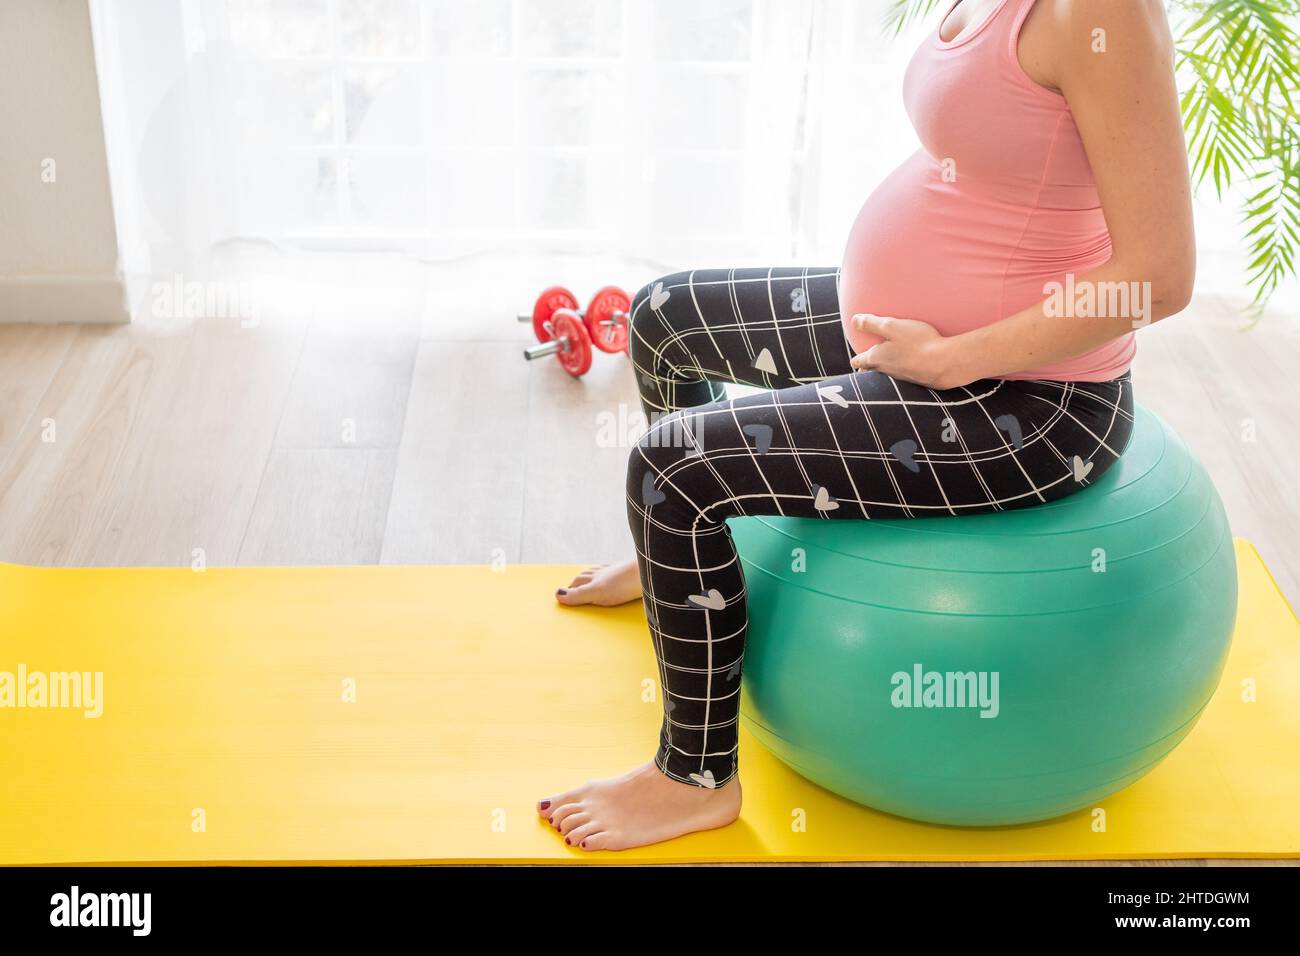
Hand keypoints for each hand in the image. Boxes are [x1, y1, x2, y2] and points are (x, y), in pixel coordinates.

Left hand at [849, 314, 968, 389]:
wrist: (945, 364)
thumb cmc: (917, 343)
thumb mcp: (892, 327)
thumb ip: (871, 323)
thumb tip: (854, 320)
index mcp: (876, 359)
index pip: (859, 362)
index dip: (856, 359)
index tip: (854, 360)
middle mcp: (886, 372)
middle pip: (872, 371)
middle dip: (868, 368)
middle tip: (866, 367)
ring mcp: (901, 378)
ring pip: (888, 374)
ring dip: (886, 368)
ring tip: (889, 363)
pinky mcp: (917, 381)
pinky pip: (906, 375)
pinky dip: (904, 370)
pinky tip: (913, 364)